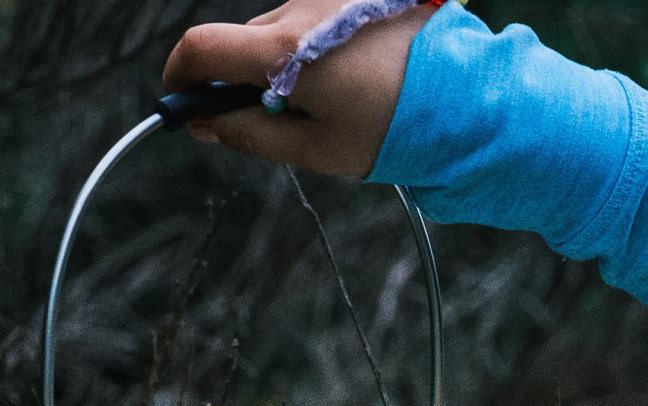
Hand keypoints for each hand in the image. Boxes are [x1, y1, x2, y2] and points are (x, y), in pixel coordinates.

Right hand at [161, 0, 436, 177]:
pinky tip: (350, 76)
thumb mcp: (314, 149)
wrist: (467, 98)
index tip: (181, 102)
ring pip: (279, 29)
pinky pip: (315, 18)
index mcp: (284, 50)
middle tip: (271, 119)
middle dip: (239, 78)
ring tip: (330, 101)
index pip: (201, 48)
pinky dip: (315, 46)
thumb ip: (249, 134)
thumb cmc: (393, 130)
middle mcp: (302, 9)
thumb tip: (205, 124)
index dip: (179, 76)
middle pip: (241, 41)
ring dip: (282, 62)